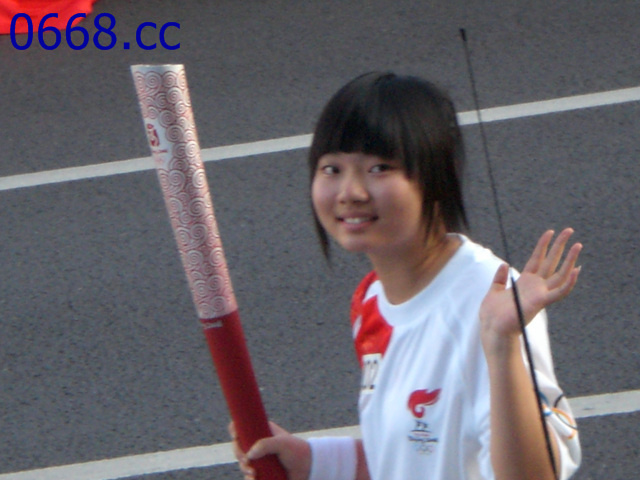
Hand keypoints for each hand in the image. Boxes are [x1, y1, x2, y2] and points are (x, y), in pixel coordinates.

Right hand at [229, 421, 311, 479]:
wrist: (309, 467)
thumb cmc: (297, 450)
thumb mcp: (282, 443)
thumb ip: (265, 445)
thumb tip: (249, 455)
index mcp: (262, 431)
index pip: (243, 427)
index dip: (235, 429)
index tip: (236, 436)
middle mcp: (258, 444)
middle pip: (239, 446)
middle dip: (238, 453)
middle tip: (246, 460)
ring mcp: (260, 458)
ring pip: (243, 462)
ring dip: (244, 468)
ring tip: (253, 473)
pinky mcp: (262, 471)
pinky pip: (249, 475)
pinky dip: (248, 478)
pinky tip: (253, 479)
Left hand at [480, 228, 581, 343]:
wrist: (492, 329)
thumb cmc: (493, 315)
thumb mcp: (494, 291)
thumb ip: (499, 278)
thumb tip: (504, 264)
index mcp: (524, 283)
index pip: (537, 259)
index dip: (543, 245)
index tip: (549, 232)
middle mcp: (535, 286)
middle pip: (551, 262)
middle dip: (560, 246)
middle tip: (569, 230)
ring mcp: (540, 294)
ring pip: (560, 274)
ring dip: (570, 260)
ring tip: (578, 245)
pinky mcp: (541, 302)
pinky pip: (560, 292)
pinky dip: (569, 283)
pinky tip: (576, 271)